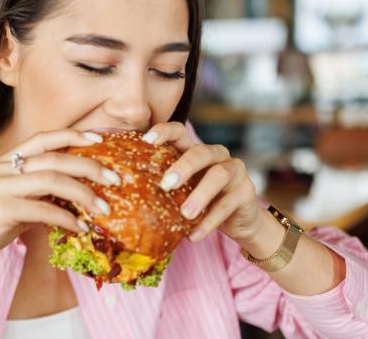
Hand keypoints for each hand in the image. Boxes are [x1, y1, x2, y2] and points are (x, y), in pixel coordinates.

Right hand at [0, 128, 120, 277]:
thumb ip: (41, 195)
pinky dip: (67, 218)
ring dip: (85, 194)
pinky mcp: (0, 209)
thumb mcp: (17, 204)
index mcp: (6, 161)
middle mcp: (3, 168)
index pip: (44, 138)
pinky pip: (44, 209)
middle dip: (90, 166)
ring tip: (104, 209)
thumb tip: (76, 198)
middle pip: (55, 158)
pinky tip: (81, 228)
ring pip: (53, 180)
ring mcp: (0, 186)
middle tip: (116, 178)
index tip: (100, 138)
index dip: (73, 135)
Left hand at [141, 122, 263, 242]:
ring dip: (199, 195)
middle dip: (183, 167)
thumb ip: (163, 185)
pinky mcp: (247, 192)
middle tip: (166, 185)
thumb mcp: (181, 191)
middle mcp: (217, 155)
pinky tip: (194, 235)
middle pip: (201, 152)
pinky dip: (209, 221)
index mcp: (195, 150)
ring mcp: (235, 171)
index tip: (146, 140)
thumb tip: (121, 190)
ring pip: (218, 175)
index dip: (164, 132)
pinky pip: (227, 205)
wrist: (239, 221)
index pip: (180, 132)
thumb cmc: (201, 201)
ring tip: (184, 214)